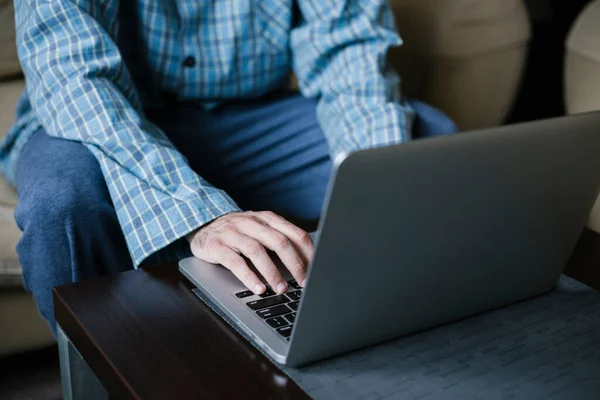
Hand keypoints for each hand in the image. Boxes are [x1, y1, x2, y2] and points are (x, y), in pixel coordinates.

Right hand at [187, 211, 313, 294]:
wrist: (202, 227)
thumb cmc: (238, 233)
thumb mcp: (260, 231)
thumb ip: (280, 241)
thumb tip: (307, 264)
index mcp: (267, 218)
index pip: (295, 233)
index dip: (308, 253)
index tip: (317, 270)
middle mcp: (251, 222)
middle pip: (279, 241)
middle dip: (294, 264)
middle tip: (303, 282)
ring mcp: (233, 232)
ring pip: (257, 251)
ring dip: (271, 272)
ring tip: (280, 289)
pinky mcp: (217, 245)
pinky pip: (235, 262)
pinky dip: (249, 277)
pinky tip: (258, 288)